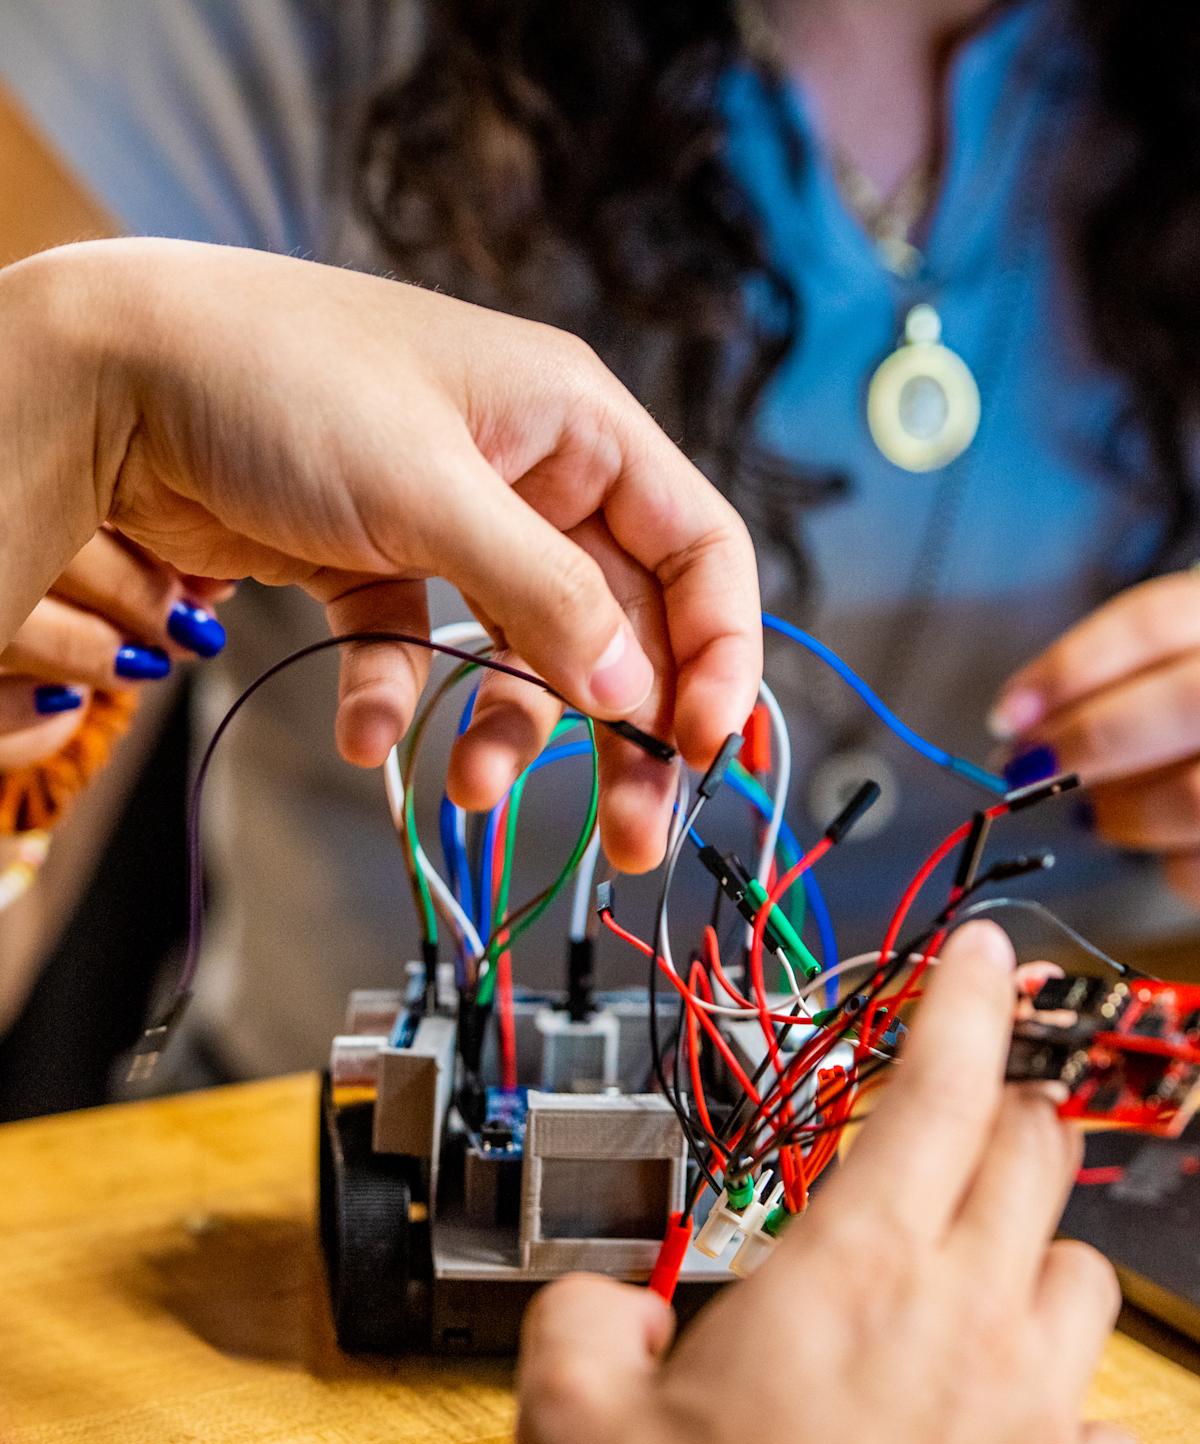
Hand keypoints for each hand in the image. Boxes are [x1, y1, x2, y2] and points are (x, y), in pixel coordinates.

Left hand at [4, 239, 760, 869]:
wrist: (115, 372)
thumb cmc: (281, 382)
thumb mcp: (432, 490)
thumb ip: (546, 597)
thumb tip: (633, 693)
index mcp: (576, 424)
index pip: (697, 547)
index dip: (719, 650)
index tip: (708, 744)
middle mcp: (531, 473)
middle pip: (621, 621)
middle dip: (628, 729)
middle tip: (633, 833)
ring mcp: (455, 520)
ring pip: (525, 650)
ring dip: (511, 730)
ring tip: (470, 791)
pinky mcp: (377, 560)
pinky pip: (418, 648)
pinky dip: (399, 697)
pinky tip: (365, 733)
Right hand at [516, 922, 1139, 1443]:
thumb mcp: (571, 1420)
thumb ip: (588, 1315)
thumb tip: (618, 1304)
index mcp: (854, 1274)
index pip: (939, 1087)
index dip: (967, 1000)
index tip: (983, 955)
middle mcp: (966, 1323)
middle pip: (1032, 1155)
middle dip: (1005, 1107)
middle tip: (963, 1112)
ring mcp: (1031, 1419)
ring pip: (1083, 1272)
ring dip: (1035, 1245)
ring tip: (976, 1270)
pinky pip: (1107, 1420)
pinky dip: (1068, 1395)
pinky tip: (1014, 1416)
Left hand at [989, 572, 1199, 898]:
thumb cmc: (1193, 712)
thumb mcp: (1178, 662)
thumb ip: (1117, 680)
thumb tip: (1021, 730)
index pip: (1154, 620)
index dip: (1069, 668)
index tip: (1006, 716)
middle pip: (1182, 704)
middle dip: (1088, 743)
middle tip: (1026, 770)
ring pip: (1196, 795)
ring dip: (1123, 810)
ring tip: (1093, 812)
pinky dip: (1172, 863)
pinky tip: (1162, 846)